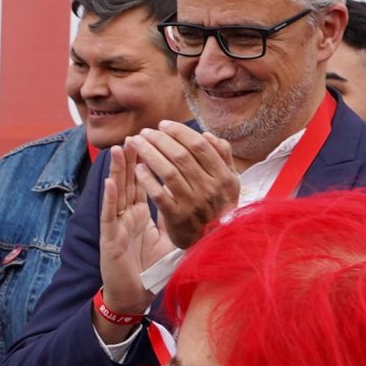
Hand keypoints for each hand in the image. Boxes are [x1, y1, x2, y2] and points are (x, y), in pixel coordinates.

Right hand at [96, 143, 174, 322]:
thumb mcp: (164, 240)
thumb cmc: (147, 270)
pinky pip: (110, 216)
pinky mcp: (110, 240)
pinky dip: (110, 198)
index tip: (151, 142)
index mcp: (138, 216)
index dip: (145, 163)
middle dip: (131, 158)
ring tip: (118, 149)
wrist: (132, 297)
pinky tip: (110, 182)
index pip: (143, 183)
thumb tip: (186, 200)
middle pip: (128, 182)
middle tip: (134, 135)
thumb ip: (169, 219)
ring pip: (116, 193)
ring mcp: (117, 227)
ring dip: (117, 171)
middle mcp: (125, 217)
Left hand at [125, 121, 237, 249]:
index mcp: (223, 176)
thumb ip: (223, 156)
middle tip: (145, 132)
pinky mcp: (177, 217)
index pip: (199, 146)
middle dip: (159, 139)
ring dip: (149, 153)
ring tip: (136, 143)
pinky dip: (147, 179)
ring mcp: (193, 203)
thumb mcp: (229, 181)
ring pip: (168, 171)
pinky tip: (138, 168)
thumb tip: (208, 135)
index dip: (179, 132)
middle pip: (181, 156)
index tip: (163, 124)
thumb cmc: (219, 205)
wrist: (214, 241)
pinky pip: (158, 194)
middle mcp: (210, 189)